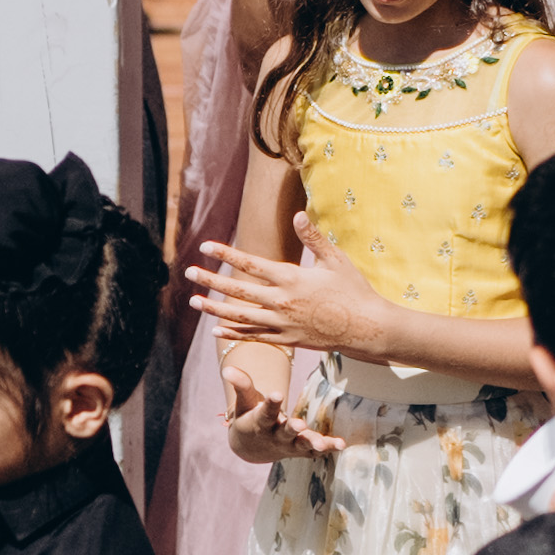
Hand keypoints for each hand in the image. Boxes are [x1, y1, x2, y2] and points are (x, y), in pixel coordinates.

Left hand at [192, 237, 395, 357]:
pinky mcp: (287, 340)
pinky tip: (216, 330)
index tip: (205, 247)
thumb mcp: (335, 259)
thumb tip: (298, 214)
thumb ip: (313, 238)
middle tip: (188, 273)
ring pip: (240, 317)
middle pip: (238, 290)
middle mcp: (282, 302)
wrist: (366, 328)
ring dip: (215, 308)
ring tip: (194, 302)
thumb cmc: (353, 290)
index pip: (250, 264)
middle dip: (211, 281)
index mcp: (291, 279)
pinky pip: (254, 337)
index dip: (226, 254)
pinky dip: (233, 333)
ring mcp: (282, 324)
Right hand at [221, 342, 337, 461]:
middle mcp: (275, 436)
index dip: (271, 403)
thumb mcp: (243, 401)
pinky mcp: (301, 450)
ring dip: (313, 443)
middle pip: (285, 433)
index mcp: (260, 423)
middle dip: (292, 429)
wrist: (251, 447)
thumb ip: (241, 385)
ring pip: (301, 445)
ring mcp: (289, 445)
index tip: (276, 394)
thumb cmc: (248, 416)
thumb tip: (226, 369)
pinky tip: (341, 444)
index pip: (265, 412)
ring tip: (324, 443)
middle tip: (299, 424)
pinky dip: (328, 447)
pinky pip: (315, 450)